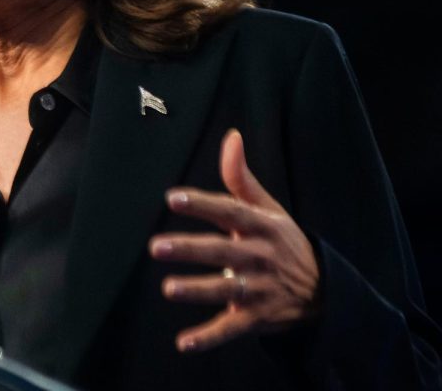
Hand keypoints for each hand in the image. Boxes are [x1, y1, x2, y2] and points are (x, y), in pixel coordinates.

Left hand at [149, 129, 320, 351]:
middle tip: (155, 247)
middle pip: (222, 252)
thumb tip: (231, 136)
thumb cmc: (282, 241)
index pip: (230, 211)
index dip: (202, 204)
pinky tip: (184, 343)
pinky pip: (231, 329)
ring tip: (168, 288)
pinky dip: (209, 338)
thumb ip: (241, 177)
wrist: (325, 291)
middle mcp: (260, 258)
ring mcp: (260, 290)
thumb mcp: (268, 209)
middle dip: (190, 249)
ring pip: (226, 291)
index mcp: (262, 227)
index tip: (172, 198)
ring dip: (197, 291)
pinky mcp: (257, 318)